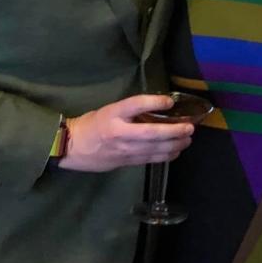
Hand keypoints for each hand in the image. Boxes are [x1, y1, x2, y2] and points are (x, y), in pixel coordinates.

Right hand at [59, 94, 193, 172]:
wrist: (71, 147)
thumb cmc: (92, 124)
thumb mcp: (109, 110)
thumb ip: (131, 111)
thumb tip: (159, 108)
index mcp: (113, 114)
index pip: (136, 104)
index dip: (155, 102)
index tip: (170, 100)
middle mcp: (119, 132)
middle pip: (151, 132)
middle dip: (174, 131)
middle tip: (190, 127)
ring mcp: (123, 149)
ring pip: (153, 149)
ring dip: (175, 144)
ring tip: (188, 139)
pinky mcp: (125, 162)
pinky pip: (150, 159)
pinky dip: (166, 155)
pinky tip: (176, 151)